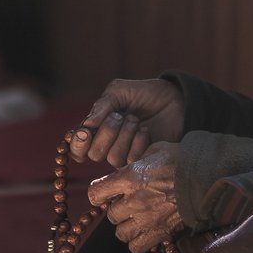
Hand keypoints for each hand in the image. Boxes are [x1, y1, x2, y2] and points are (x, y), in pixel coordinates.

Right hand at [71, 78, 186, 165]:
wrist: (175, 100)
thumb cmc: (146, 94)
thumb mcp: (120, 91)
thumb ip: (102, 105)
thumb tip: (87, 124)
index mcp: (97, 129)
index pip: (77, 148)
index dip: (77, 143)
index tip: (85, 132)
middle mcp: (108, 145)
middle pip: (93, 154)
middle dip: (106, 133)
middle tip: (119, 116)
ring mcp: (126, 154)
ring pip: (112, 158)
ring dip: (124, 136)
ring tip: (135, 120)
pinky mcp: (143, 161)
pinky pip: (132, 160)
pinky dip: (138, 142)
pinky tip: (146, 131)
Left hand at [86, 142, 183, 252]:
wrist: (209, 176)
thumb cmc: (183, 159)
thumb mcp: (156, 150)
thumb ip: (138, 160)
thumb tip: (130, 167)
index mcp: (130, 178)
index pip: (96, 193)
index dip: (99, 193)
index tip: (105, 193)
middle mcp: (134, 201)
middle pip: (111, 215)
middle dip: (118, 209)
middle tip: (129, 204)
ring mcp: (147, 219)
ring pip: (121, 233)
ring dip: (127, 227)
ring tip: (137, 220)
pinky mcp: (160, 231)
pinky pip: (137, 246)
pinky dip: (138, 241)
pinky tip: (145, 231)